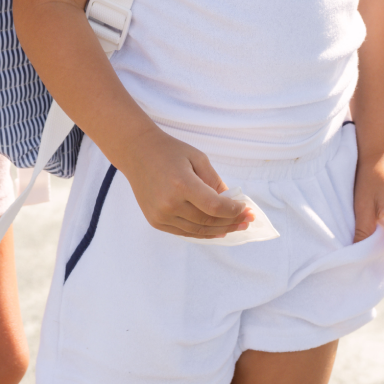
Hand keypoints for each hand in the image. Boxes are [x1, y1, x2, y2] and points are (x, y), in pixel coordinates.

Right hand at [118, 129, 252, 238]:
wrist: (137, 153)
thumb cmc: (169, 151)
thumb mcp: (198, 158)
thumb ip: (215, 181)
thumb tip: (231, 203)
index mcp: (182, 184)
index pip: (215, 207)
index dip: (234, 211)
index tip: (246, 209)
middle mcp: (169, 203)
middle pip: (208, 221)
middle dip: (232, 222)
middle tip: (247, 221)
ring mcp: (160, 215)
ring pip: (198, 231)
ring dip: (220, 231)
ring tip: (235, 227)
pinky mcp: (155, 221)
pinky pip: (184, 232)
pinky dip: (202, 233)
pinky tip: (216, 230)